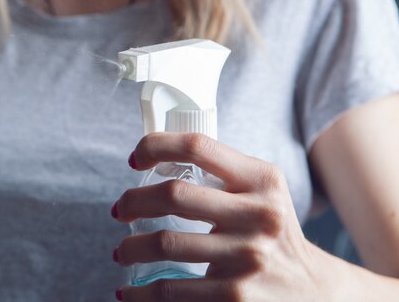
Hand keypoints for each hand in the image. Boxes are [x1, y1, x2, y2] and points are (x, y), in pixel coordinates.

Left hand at [111, 133, 327, 301]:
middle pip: (174, 194)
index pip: (198, 146)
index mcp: (261, 179)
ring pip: (165, 243)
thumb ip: (224, 175)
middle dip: (133, 201)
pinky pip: (171, 290)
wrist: (313, 291)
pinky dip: (140, 293)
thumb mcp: (262, 193)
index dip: (156, 146)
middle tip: (119, 211)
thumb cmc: (272, 233)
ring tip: (121, 252)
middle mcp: (258, 214)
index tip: (134, 161)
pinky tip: (128, 292)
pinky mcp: (236, 295)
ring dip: (130, 248)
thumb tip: (158, 160)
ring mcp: (248, 256)